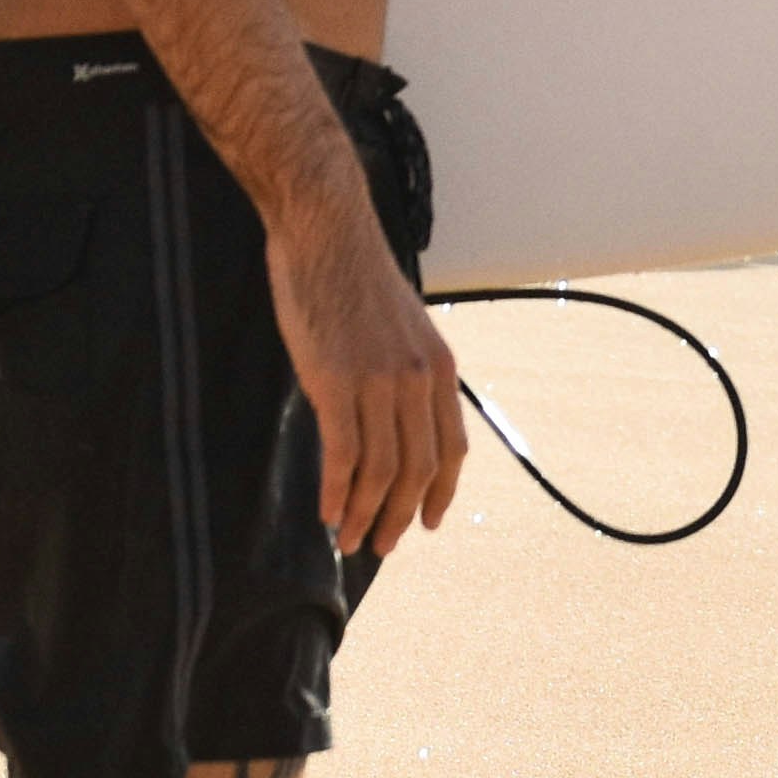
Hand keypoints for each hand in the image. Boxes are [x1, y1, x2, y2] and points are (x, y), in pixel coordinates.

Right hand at [271, 194, 465, 558]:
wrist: (326, 231)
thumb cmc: (354, 274)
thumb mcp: (401, 325)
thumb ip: (405, 370)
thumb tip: (395, 414)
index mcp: (439, 367)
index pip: (452, 448)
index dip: (439, 493)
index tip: (427, 523)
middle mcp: (417, 379)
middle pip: (417, 470)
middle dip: (400, 517)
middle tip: (382, 547)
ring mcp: (378, 382)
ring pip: (381, 472)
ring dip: (367, 515)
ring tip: (351, 541)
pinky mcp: (335, 382)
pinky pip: (343, 455)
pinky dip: (338, 493)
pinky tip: (329, 513)